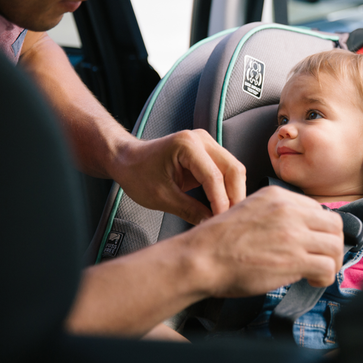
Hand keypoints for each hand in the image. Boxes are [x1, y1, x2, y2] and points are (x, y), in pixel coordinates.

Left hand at [111, 129, 245, 223]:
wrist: (127, 159)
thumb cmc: (137, 173)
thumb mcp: (161, 197)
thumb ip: (189, 210)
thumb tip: (210, 223)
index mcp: (187, 144)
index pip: (214, 176)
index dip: (220, 201)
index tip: (220, 221)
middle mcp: (201, 139)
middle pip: (233, 169)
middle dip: (235, 196)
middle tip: (230, 220)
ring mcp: (207, 144)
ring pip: (234, 170)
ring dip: (234, 193)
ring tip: (228, 215)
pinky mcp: (209, 153)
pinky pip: (227, 172)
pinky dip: (228, 189)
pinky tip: (224, 205)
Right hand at [184, 186, 343, 297]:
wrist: (201, 258)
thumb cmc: (219, 241)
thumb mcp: (250, 210)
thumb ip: (276, 213)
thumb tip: (298, 229)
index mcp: (278, 196)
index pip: (318, 209)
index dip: (319, 230)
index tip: (314, 243)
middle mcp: (289, 210)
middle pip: (333, 224)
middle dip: (332, 244)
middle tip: (324, 258)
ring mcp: (293, 233)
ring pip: (335, 245)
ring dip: (332, 262)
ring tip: (319, 272)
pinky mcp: (294, 258)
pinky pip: (327, 266)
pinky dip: (325, 277)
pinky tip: (312, 280)